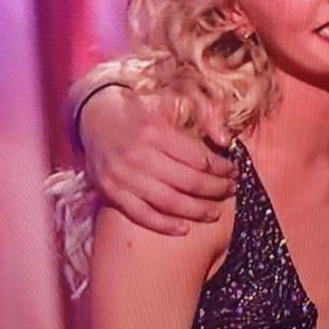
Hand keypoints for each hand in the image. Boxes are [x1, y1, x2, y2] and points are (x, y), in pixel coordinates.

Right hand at [79, 86, 235, 234]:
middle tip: (231, 190)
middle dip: (216, 190)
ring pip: (168, 202)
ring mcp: (122, 176)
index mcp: (156, 131)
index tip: (233, 171)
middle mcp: (138, 155)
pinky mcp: (110, 192)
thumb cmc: (141, 110)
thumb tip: (225, 140)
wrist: (95, 117)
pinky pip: (141, 215)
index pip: (199, 158)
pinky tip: (184, 228)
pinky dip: (164, 225)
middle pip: (188, 182)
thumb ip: (204, 114)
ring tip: (215, 213)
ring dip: (197, 211)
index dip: (221, 168)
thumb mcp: (172, 100)